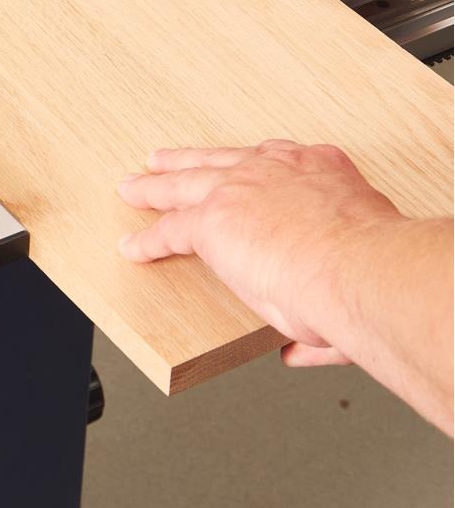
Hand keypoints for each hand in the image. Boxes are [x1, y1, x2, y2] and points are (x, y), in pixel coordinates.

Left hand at [117, 141, 402, 364]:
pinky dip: (148, 241)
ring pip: (183, 183)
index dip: (251, 167)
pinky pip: (168, 230)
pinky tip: (134, 247)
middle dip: (190, 161)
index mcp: (319, 170)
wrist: (361, 269)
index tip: (241, 172)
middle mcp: (275, 170)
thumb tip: (305, 347)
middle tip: (164, 161)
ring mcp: (239, 190)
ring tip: (134, 189)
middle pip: (219, 160)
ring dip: (155, 187)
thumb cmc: (373, 271)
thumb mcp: (362, 261)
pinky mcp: (210, 221)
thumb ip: (325, 303)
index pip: (275, 161)